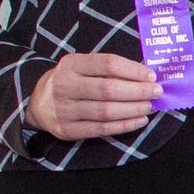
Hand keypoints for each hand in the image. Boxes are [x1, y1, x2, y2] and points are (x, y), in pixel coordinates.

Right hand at [26, 51, 154, 140]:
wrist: (38, 102)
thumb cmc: (72, 81)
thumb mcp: (82, 66)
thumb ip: (108, 68)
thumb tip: (145, 74)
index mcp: (71, 64)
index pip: (107, 64)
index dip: (133, 70)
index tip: (151, 75)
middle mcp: (65, 86)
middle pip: (108, 89)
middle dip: (137, 91)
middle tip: (156, 92)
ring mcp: (64, 110)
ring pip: (106, 111)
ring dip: (133, 109)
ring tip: (149, 106)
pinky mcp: (67, 130)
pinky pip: (101, 129)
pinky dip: (124, 126)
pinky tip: (139, 120)